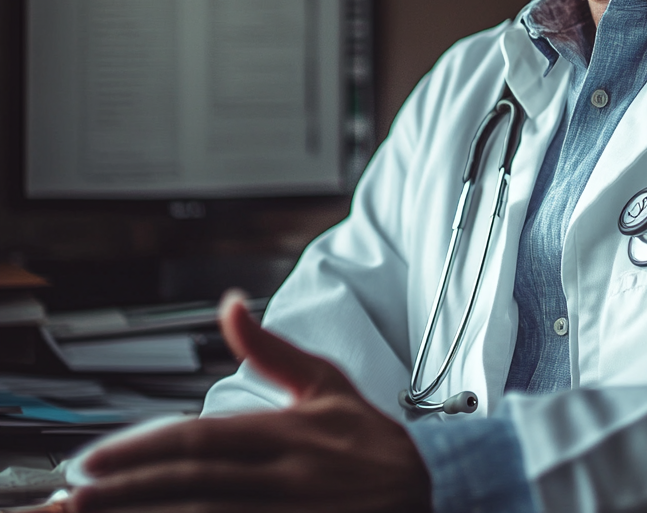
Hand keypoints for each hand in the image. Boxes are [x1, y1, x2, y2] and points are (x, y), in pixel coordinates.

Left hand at [68, 291, 430, 512]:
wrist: (427, 491)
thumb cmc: (368, 440)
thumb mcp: (325, 382)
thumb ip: (270, 349)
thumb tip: (231, 302)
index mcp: (286, 432)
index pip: (202, 440)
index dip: (142, 452)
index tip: (89, 465)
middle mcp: (284, 477)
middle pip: (192, 486)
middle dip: (125, 496)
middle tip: (69, 504)